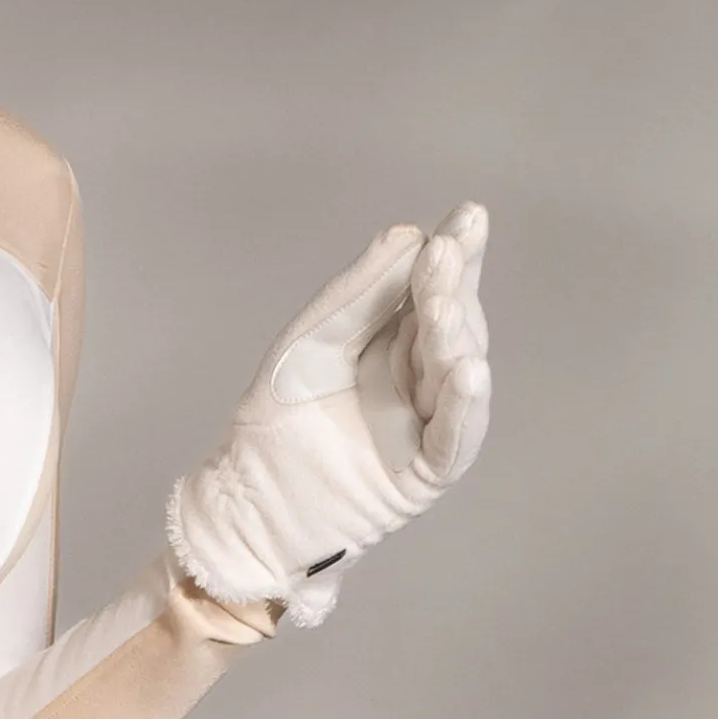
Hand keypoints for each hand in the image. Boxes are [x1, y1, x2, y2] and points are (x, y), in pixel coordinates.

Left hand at [166, 202, 490, 622]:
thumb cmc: (274, 420)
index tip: (469, 216)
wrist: (248, 502)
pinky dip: (463, 408)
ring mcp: (425, 425)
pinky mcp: (424, 473)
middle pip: (451, 326)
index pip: (434, 290)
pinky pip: (454, 439)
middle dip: (451, 289)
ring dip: (455, 339)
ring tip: (443, 308)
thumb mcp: (310, 343)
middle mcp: (419, 378)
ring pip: (456, 376)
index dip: (455, 255)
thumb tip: (408, 236)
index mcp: (395, 341)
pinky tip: (469, 371)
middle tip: (446, 254)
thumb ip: (356, 295)